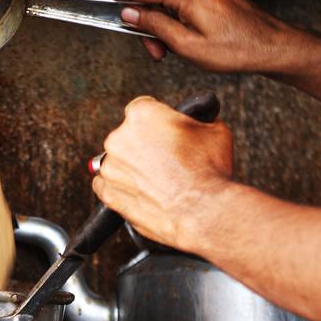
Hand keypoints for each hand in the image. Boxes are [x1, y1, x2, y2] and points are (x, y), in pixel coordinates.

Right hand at [87, 0, 299, 72]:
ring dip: (159, 27)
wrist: (271, 45)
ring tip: (170, 52)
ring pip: (164, 1)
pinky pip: (179, 0)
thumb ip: (154, 26)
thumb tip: (129, 13)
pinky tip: (180, 39)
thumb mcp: (187, 46)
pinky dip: (172, 20)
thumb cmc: (236, 49)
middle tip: (154, 53)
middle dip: (143, 25)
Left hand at [93, 96, 233, 251]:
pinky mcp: (108, 194)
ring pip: (118, 161)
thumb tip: (197, 121)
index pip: (143, 109)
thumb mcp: (214, 130)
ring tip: (158, 180)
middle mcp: (120, 138)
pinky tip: (140, 191)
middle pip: (128, 135)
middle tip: (166, 159)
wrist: (201, 212)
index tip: (166, 132)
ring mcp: (111, 167)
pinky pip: (106, 185)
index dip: (158, 121)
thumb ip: (197, 120)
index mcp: (142, 114)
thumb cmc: (208, 172)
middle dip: (144, 145)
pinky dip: (120, 188)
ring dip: (132, 168)